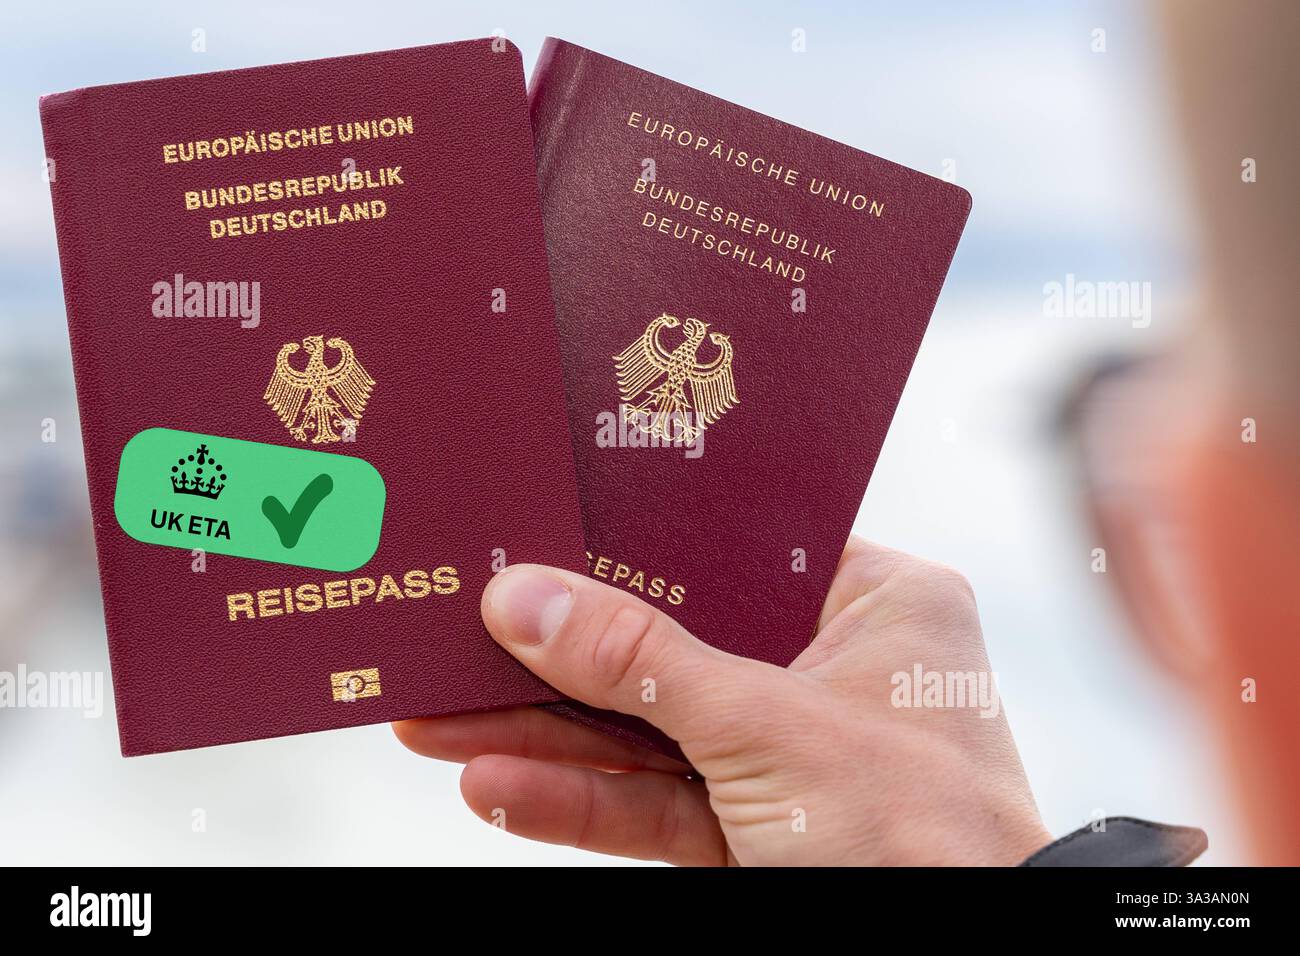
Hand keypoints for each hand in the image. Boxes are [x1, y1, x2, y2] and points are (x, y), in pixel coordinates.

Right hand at [394, 536, 1050, 864]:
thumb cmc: (922, 832)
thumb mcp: (764, 725)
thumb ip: (639, 663)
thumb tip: (524, 601)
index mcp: (874, 603)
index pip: (729, 548)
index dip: (630, 542)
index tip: (539, 534)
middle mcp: (831, 667)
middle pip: (670, 643)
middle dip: (557, 656)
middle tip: (460, 638)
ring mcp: (791, 753)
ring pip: (648, 730)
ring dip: (545, 734)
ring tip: (438, 724)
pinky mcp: (758, 828)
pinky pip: (657, 802)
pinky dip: (582, 800)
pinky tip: (497, 786)